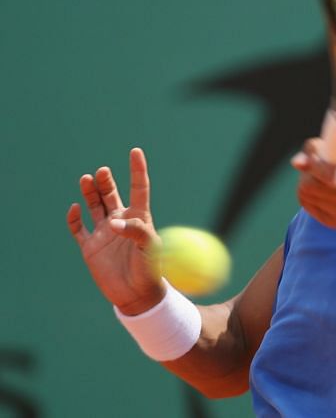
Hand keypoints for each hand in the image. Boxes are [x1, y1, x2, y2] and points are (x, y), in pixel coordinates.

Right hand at [66, 148, 164, 315]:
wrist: (137, 295)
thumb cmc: (151, 270)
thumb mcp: (150, 248)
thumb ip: (136, 232)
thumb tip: (114, 223)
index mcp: (139, 218)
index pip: (139, 188)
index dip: (137, 170)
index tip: (135, 151)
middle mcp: (120, 221)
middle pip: (111, 194)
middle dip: (106, 181)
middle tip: (103, 171)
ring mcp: (104, 233)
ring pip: (94, 206)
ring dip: (90, 192)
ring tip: (87, 178)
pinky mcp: (90, 247)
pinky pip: (78, 229)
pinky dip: (74, 218)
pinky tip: (74, 209)